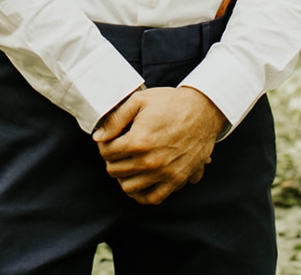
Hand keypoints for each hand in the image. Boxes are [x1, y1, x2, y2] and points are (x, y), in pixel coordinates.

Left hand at [92, 86, 226, 205]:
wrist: (202, 111)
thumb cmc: (170, 103)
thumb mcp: (139, 101)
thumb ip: (116, 119)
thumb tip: (98, 137)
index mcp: (138, 141)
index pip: (106, 152)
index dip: (104, 144)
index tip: (108, 140)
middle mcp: (150, 161)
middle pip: (115, 170)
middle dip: (111, 159)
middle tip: (117, 150)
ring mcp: (164, 173)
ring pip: (129, 187)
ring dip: (123, 176)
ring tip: (126, 165)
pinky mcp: (177, 180)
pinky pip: (153, 198)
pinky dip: (142, 195)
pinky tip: (139, 183)